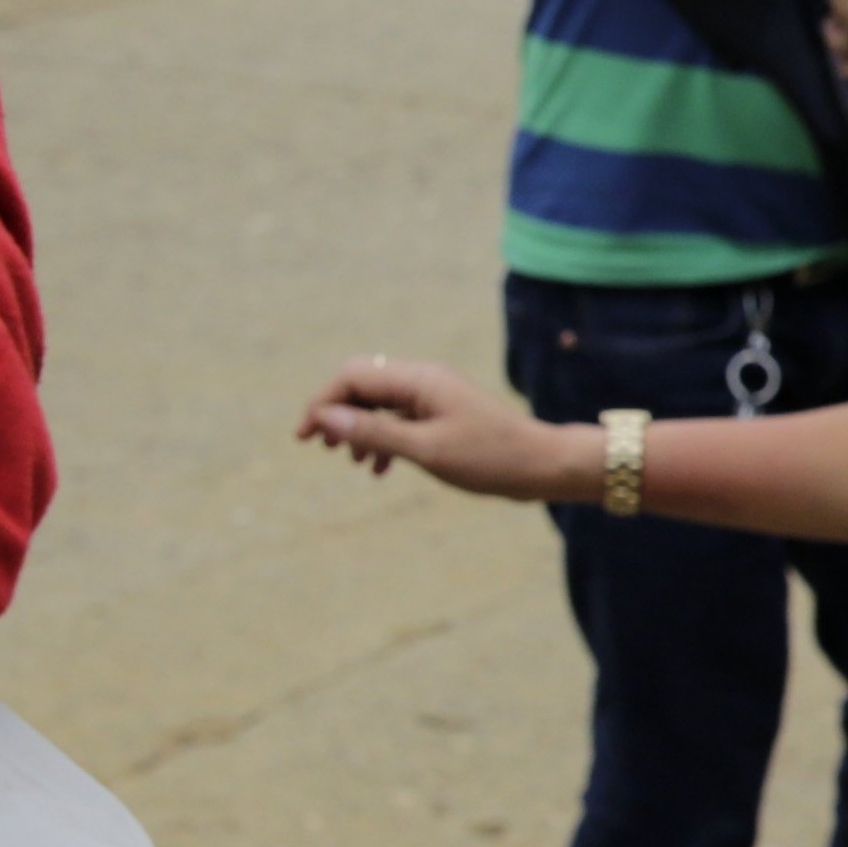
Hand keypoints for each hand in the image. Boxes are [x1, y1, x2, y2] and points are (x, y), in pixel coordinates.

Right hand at [298, 357, 587, 502]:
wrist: (542, 465)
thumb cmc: (489, 458)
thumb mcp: (426, 450)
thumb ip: (375, 433)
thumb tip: (327, 419)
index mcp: (420, 380)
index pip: (354, 377)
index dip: (323, 403)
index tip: (305, 437)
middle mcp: (426, 380)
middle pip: (364, 385)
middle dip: (338, 413)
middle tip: (320, 447)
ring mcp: (436, 396)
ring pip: (382, 404)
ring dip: (359, 428)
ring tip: (348, 461)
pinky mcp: (445, 414)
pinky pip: (402, 418)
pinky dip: (384, 438)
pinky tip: (379, 469)